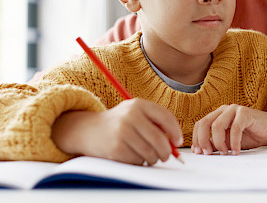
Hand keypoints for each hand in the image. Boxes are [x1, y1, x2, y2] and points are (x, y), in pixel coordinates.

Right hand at [51, 98, 182, 164]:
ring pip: (150, 153)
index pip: (165, 117)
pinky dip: (139, 162)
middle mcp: (130, 116)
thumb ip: (155, 122)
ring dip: (152, 159)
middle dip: (166, 152)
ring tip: (146, 155)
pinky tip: (131, 155)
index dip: (176, 132)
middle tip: (166, 156)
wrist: (88, 129)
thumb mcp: (135, 113)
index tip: (178, 142)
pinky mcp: (116, 148)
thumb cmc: (118, 123)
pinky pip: (138, 161)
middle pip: (159, 140)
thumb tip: (175, 142)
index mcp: (138, 104)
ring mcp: (122, 132)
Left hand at [191, 104, 266, 154]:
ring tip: (225, 153)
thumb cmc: (251, 135)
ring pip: (217, 125)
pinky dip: (234, 142)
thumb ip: (217, 143)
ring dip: (218, 142)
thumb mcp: (229, 142)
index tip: (199, 152)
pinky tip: (236, 151)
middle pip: (204, 123)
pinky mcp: (245, 113)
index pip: (200, 124)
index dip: (196, 139)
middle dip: (203, 140)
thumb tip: (201, 151)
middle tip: (208, 153)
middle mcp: (224, 110)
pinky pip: (235, 128)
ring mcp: (234, 110)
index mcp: (218, 115)